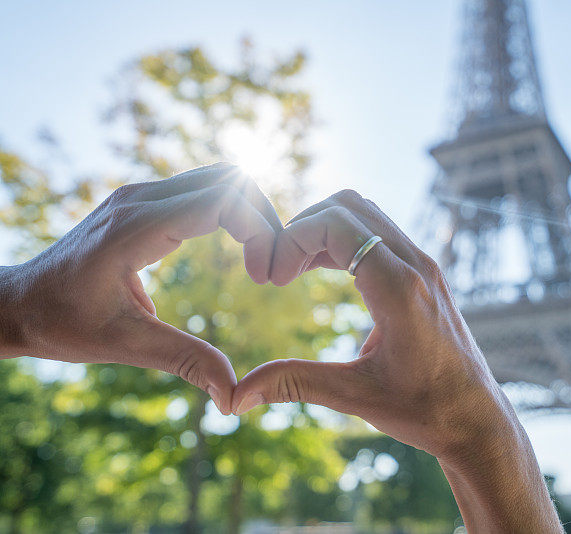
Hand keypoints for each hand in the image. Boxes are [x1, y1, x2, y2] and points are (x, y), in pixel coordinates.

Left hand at [0, 163, 279, 413]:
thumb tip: (235, 396)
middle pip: (230, 180)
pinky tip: (239, 247)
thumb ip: (186, 361)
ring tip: (261, 257)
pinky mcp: (143, 202)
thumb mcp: (125, 345)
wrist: (16, 303)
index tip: (265, 275)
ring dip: (250, 212)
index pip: (221, 199)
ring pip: (220, 178)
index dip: (258, 230)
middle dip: (263, 218)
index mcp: (134, 229)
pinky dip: (232, 211)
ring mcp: (140, 195)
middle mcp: (139, 199)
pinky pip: (203, 188)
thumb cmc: (61, 324)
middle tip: (272, 267)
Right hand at [232, 190, 562, 531]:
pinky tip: (321, 271)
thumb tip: (236, 397)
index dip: (292, 239)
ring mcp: (425, 265)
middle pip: (349, 205)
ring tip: (292, 270)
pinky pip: (380, 233)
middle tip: (276, 270)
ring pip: (366, 214)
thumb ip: (295, 384)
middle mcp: (416, 265)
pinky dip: (345, 240)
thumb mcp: (354, 396)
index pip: (336, 224)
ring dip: (323, 230)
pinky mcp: (426, 274)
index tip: (270, 277)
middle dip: (303, 227)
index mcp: (399, 288)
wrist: (478, 419)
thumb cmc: (424, 410)